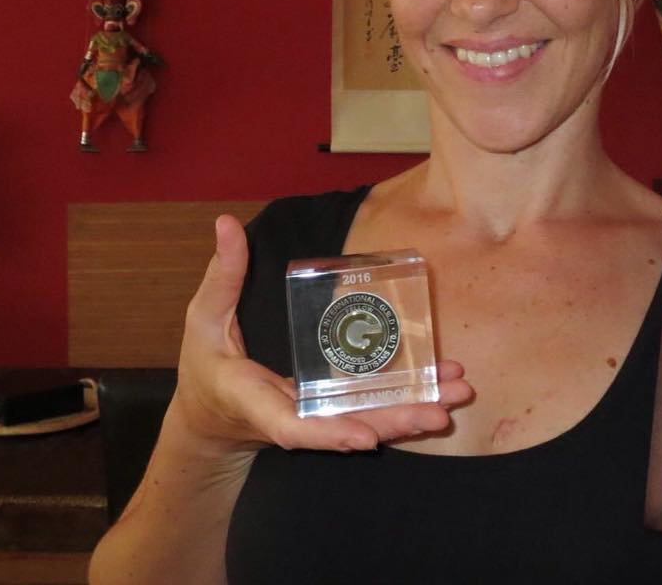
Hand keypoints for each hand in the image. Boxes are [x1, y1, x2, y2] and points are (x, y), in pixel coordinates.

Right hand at [173, 213, 471, 455]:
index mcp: (255, 400)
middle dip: (396, 422)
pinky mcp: (329, 413)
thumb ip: (222, 274)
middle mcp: (292, 419)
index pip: (293, 426)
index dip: (330, 434)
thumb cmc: (203, 365)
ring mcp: (314, 419)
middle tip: (441, 411)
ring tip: (458, 394)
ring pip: (368, 422)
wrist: (208, 419)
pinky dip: (406, 402)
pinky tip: (442, 388)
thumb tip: (226, 223)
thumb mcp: (203, 318)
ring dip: (413, 413)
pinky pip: (369, 411)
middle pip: (347, 428)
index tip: (366, 438)